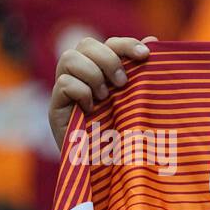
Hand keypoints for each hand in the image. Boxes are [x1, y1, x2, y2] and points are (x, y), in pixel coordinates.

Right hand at [49, 36, 154, 150]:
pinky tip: (90, 109)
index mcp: (102, 71)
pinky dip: (82, 93)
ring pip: (69, 58)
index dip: (124, 43)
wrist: (110, 170)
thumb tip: (154, 40)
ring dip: (93, 75)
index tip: (146, 55)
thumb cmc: (127, 135)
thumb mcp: (138, 101)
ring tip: (104, 98)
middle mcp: (81, 76)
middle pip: (85, 43)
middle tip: (122, 83)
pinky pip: (64, 83)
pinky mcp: (56, 107)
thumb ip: (142, 73)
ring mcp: (65, 90)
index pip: (107, 43)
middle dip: (107, 58)